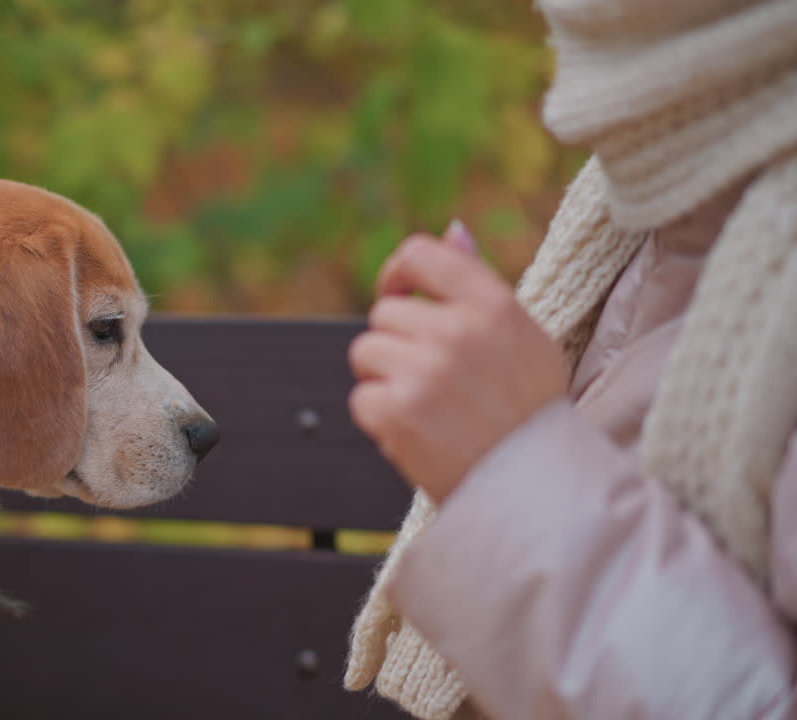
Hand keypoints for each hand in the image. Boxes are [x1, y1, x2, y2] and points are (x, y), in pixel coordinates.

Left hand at [347, 220, 567, 501]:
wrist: (535, 490)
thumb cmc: (527, 410)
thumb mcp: (521, 336)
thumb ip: (479, 283)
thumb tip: (452, 230)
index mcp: (493, 305)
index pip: (420, 254)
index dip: (397, 274)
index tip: (398, 297)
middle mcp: (458, 332)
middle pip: (384, 314)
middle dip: (396, 345)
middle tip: (433, 381)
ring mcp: (425, 372)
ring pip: (365, 353)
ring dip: (383, 380)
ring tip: (427, 407)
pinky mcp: (398, 413)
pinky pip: (360, 398)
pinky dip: (380, 419)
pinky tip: (418, 433)